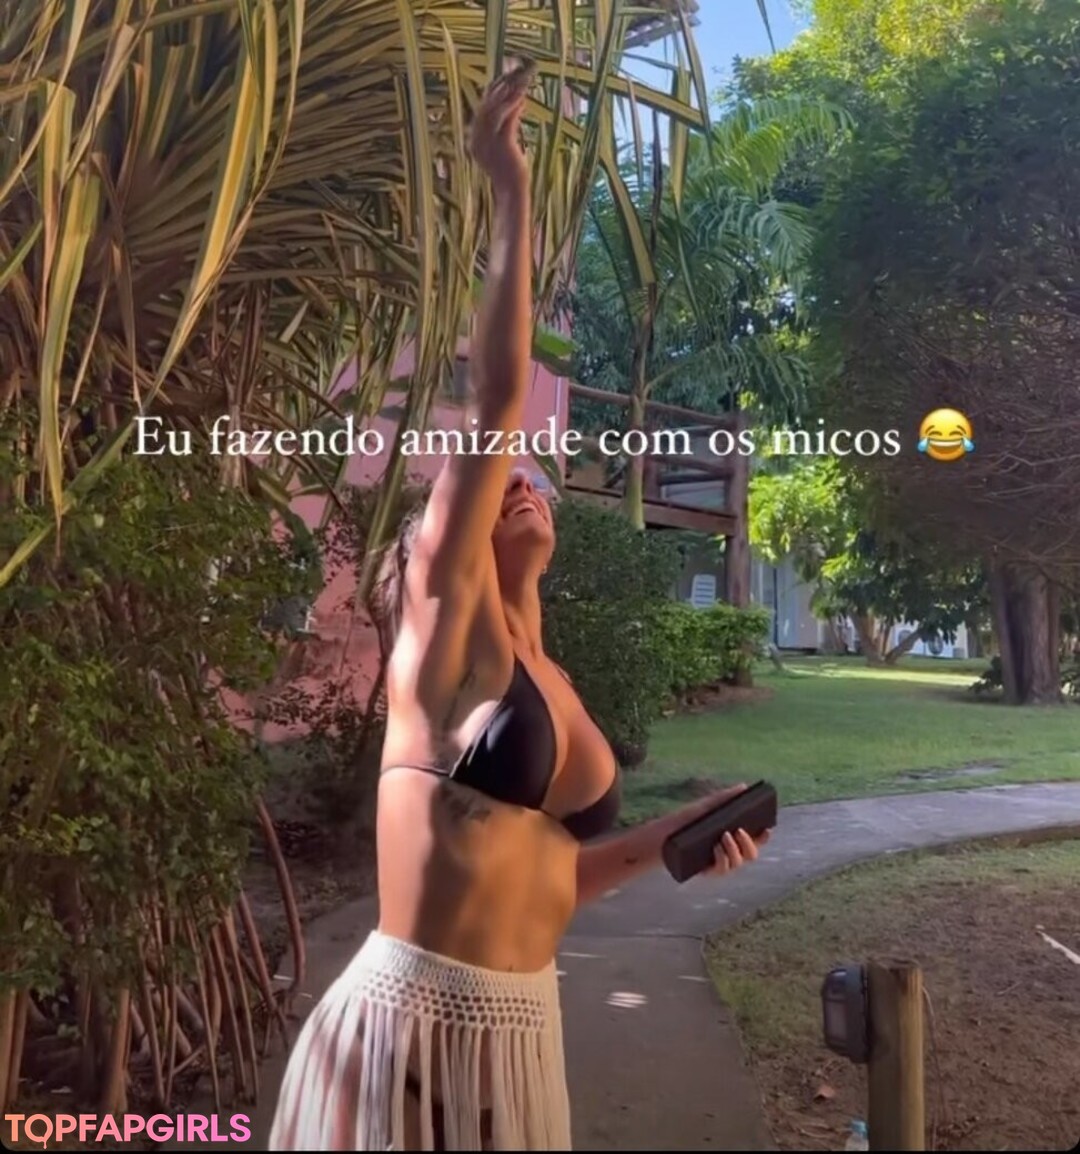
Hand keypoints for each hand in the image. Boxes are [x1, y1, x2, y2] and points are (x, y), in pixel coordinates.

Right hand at [469, 61, 533, 189]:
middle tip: (513, 75)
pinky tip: (523, 99)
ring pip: (496, 111)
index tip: (503, 79)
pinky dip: (515, 108)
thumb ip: (506, 126)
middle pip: (486, 107)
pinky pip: (508, 121)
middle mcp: (478, 141)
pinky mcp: (503, 146)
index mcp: (474, 141)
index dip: (492, 93)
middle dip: (500, 89)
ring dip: (508, 95)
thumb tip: (517, 102)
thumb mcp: (503, 146)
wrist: (512, 192)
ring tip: (518, 83)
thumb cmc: (509, 172)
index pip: (481, 110)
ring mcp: (489, 144)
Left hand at [684, 783, 769, 877]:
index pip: (755, 840)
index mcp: (732, 838)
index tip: (766, 829)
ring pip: (738, 863)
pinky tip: (716, 848)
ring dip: (735, 850)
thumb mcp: (704, 807)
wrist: (661, 835)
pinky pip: (721, 870)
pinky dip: (722, 859)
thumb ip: (724, 798)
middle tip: (739, 830)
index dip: (763, 837)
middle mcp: (729, 853)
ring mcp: (718, 863)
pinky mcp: (706, 872)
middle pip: (751, 855)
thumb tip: (743, 787)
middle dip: (750, 843)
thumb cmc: (684, 821)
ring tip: (724, 835)